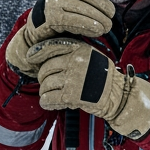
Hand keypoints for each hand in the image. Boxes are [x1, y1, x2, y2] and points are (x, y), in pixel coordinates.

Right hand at [5, 0, 114, 75]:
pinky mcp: (52, 18)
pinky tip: (98, 31)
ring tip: (107, 26)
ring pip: (81, 8)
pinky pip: (75, 21)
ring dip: (98, 18)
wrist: (38, 31)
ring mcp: (52, 3)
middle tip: (111, 16)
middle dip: (102, 5)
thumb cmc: (62, 14)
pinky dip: (89, 26)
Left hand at [29, 39, 149, 139]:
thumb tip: (43, 56)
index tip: (30, 58)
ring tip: (52, 94)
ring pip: (45, 85)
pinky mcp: (71, 96)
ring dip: (46, 91)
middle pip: (45, 68)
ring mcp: (73, 78)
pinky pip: (48, 99)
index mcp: (79, 49)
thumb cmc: (103, 76)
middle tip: (50, 83)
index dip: (37, 52)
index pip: (50, 46)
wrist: (118, 95)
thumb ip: (71, 53)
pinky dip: (46, 102)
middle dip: (44, 77)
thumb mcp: (91, 55)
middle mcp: (75, 61)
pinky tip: (50, 102)